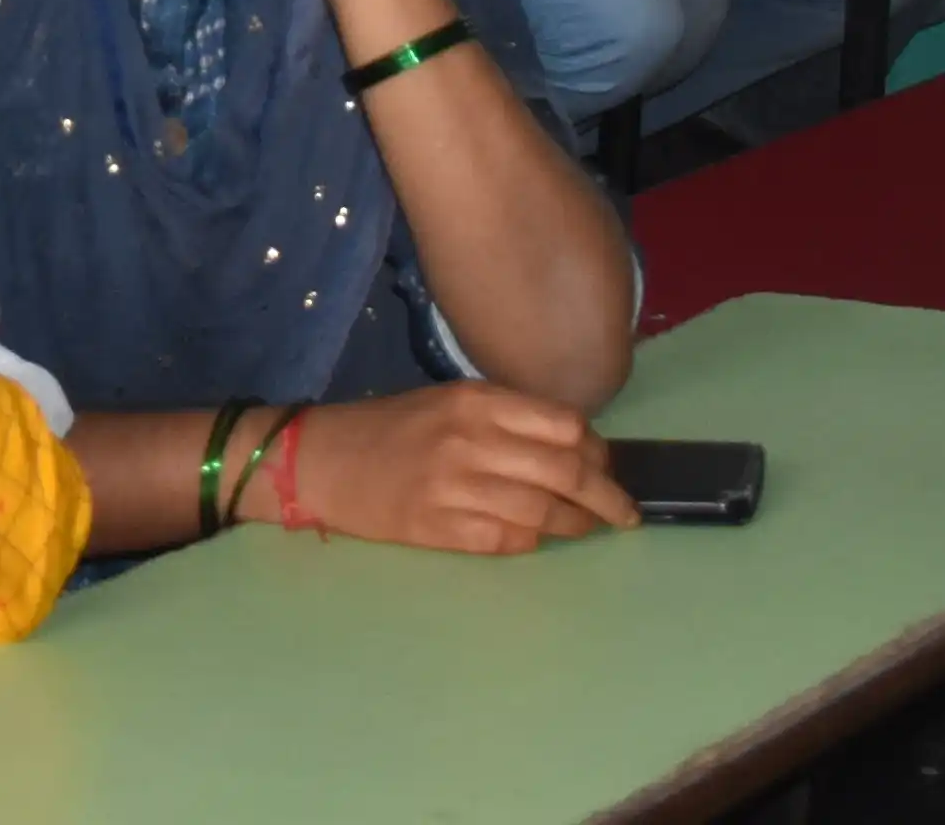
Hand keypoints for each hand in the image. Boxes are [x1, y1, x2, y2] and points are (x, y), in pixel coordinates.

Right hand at [278, 385, 635, 555]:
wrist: (321, 461)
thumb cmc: (389, 428)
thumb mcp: (447, 403)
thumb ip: (506, 420)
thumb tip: (575, 450)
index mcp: (475, 401)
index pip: (565, 425)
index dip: (597, 450)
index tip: (607, 465)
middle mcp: (470, 440)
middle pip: (567, 472)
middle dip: (607, 498)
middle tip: (624, 513)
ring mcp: (456, 487)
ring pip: (546, 513)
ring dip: (577, 525)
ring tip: (587, 528)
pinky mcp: (441, 529)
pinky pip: (510, 541)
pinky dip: (533, 542)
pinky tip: (535, 537)